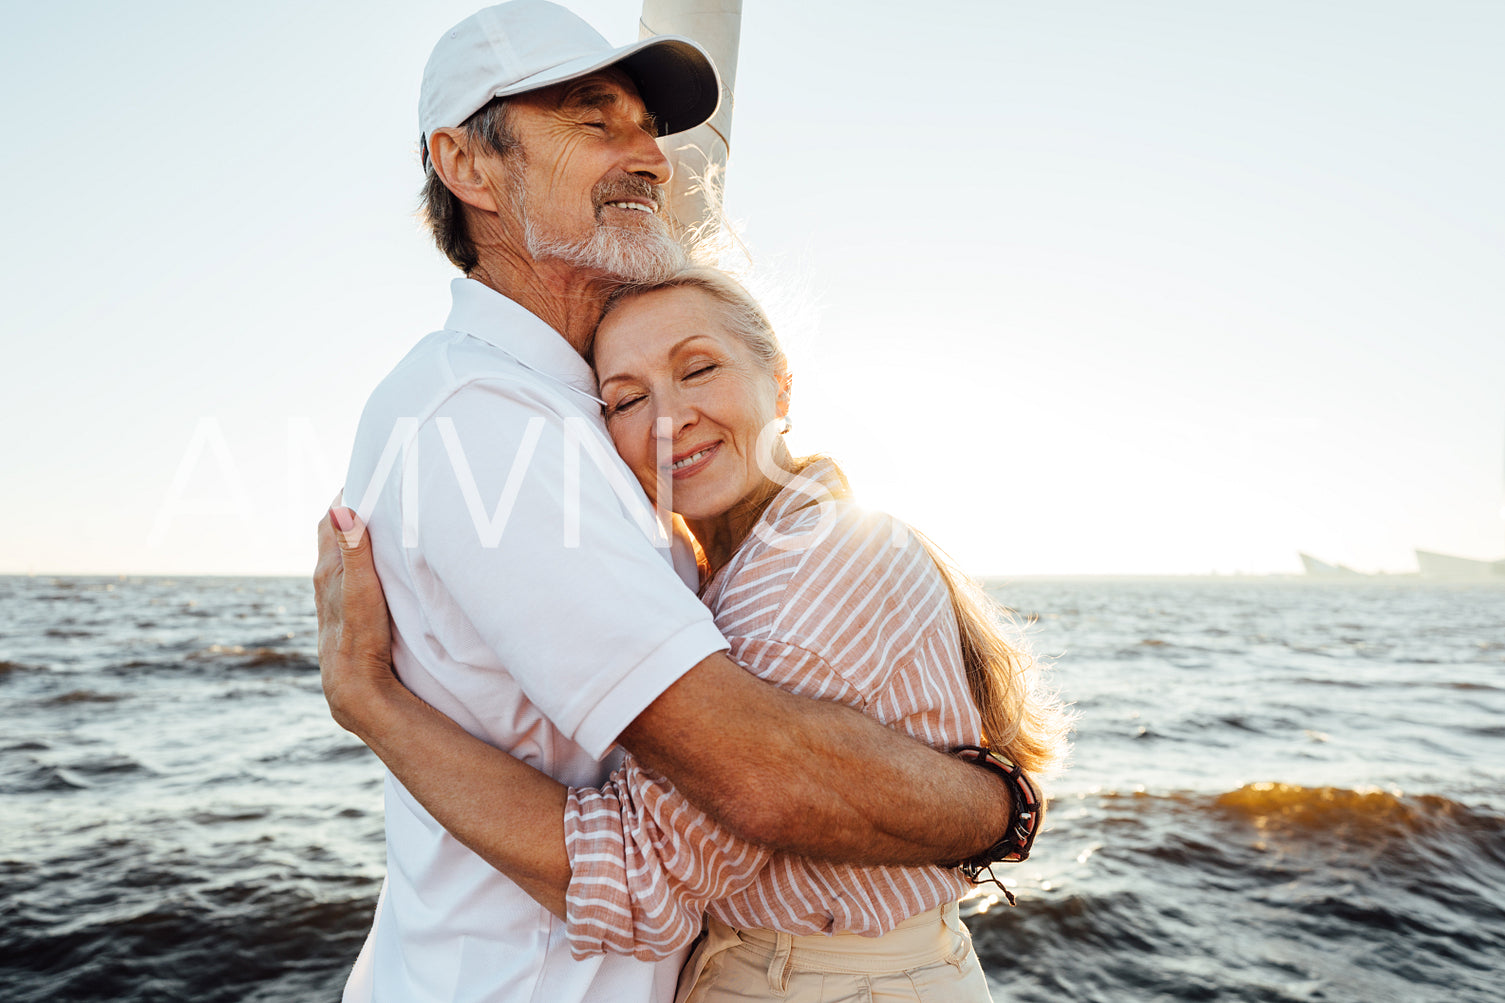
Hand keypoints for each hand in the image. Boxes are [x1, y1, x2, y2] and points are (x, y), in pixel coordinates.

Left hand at [314, 498, 396, 733]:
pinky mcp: (345, 611)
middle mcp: (327, 578)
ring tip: (380, 514)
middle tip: (380, 485)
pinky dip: (360, 556)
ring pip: (343, 552)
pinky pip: (350, 572)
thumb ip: (355, 550)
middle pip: (336, 530)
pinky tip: (376, 560)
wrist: (354, 688)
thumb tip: (342, 507)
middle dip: (353, 507)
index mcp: (329, 567)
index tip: (373, 470)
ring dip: (357, 532)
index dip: (350, 493)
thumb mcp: (361, 592)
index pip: (334, 516)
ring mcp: (334, 595)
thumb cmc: (359, 639)